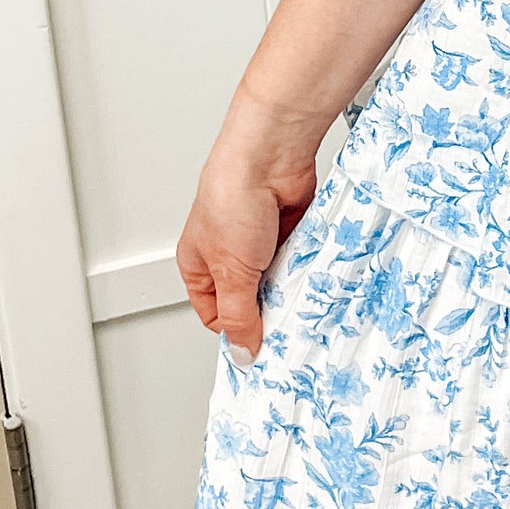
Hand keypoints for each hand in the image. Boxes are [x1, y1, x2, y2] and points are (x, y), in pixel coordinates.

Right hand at [175, 83, 321, 363]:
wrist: (271, 156)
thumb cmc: (233, 197)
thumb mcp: (232, 272)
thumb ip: (239, 316)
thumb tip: (243, 353)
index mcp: (199, 265)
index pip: (216, 315)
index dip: (237, 331)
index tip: (261, 346)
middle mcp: (227, 254)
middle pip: (250, 300)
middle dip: (267, 309)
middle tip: (285, 323)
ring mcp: (260, 242)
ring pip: (277, 282)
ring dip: (288, 287)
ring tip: (298, 291)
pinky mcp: (288, 231)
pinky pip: (297, 263)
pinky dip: (303, 268)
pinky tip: (310, 271)